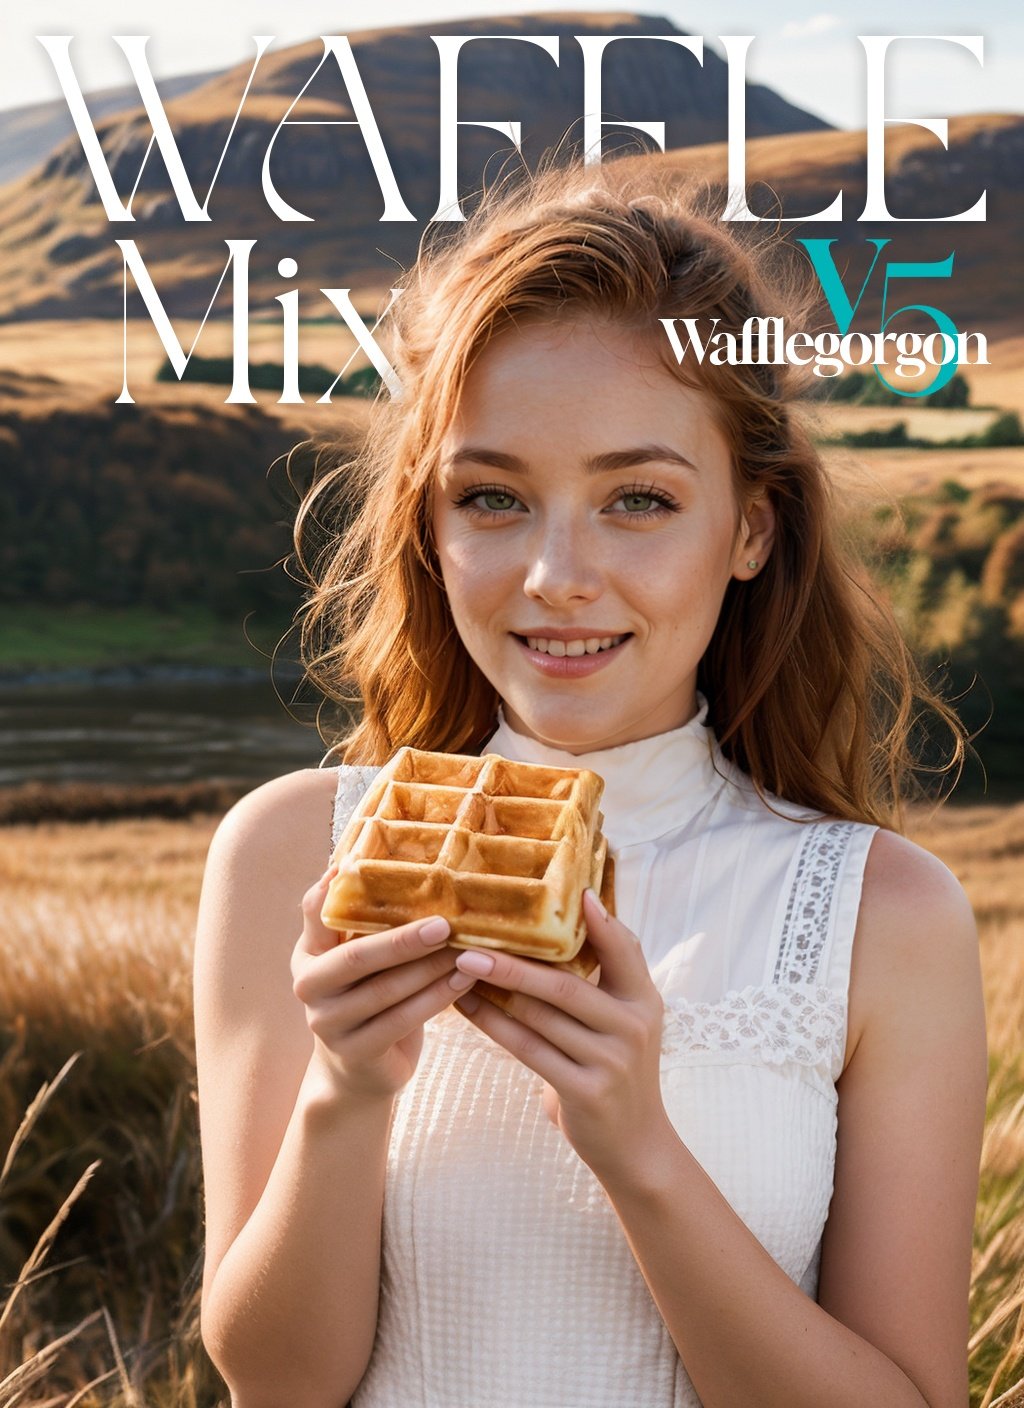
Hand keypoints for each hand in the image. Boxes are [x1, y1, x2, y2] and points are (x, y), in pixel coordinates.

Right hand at [290, 864, 478, 1102]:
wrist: (357, 1070)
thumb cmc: (367, 997)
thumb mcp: (356, 960)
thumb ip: (364, 923)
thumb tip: (396, 865)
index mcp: (308, 953)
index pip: (314, 913)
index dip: (331, 890)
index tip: (354, 862)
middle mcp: (309, 986)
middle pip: (357, 956)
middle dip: (404, 939)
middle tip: (445, 923)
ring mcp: (329, 1023)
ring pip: (385, 989)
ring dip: (430, 968)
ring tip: (466, 950)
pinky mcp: (357, 1051)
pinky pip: (402, 1020)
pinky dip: (436, 998)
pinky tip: (463, 980)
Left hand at [450, 889, 670, 1184]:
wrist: (635, 1144)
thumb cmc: (618, 1067)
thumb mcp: (628, 1019)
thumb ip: (610, 976)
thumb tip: (580, 913)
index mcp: (643, 1000)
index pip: (625, 950)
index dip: (601, 922)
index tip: (575, 892)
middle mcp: (632, 1026)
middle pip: (564, 984)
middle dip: (512, 961)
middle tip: (469, 943)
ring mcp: (611, 1060)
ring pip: (539, 1016)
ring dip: (494, 991)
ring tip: (458, 969)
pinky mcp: (586, 1090)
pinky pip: (528, 1049)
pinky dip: (493, 1026)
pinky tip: (467, 1008)